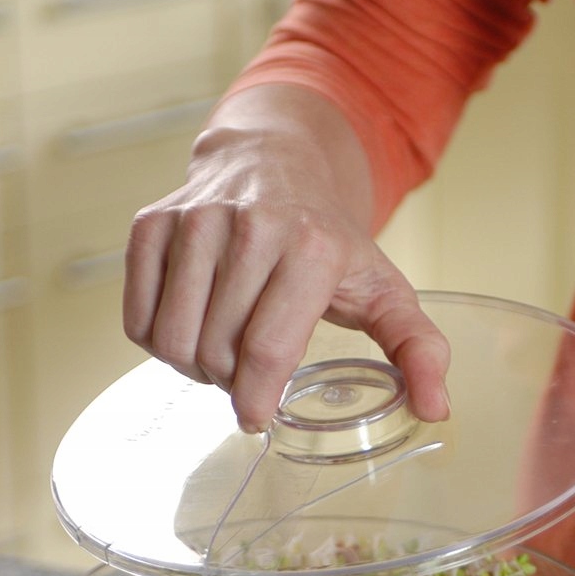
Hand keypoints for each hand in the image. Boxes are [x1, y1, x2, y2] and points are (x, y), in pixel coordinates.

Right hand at [123, 85, 450, 431]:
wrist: (276, 158)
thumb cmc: (330, 240)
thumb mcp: (386, 290)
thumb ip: (417, 350)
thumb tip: (436, 411)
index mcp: (310, 246)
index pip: (266, 351)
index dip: (255, 400)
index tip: (256, 417)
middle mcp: (249, 224)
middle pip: (217, 354)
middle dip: (231, 381)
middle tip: (249, 370)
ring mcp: (195, 220)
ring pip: (173, 340)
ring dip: (194, 367)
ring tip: (221, 352)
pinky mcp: (153, 223)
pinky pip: (138, 320)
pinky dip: (158, 342)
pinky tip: (191, 328)